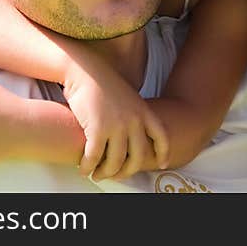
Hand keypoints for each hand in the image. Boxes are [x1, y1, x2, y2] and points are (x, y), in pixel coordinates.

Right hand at [61, 54, 169, 180]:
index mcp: (144, 112)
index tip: (161, 164)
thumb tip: (131, 134)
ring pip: (115, 162)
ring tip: (96, 173)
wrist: (84, 70)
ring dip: (104, 172)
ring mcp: (117, 126)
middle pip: (137, 158)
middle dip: (126, 172)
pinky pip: (95, 158)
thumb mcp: (127, 97)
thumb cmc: (102, 83)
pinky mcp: (97, 130)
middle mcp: (134, 121)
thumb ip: (134, 115)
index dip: (163, 153)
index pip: (161, 137)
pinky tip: (84, 168)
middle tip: (114, 175)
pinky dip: (88, 167)